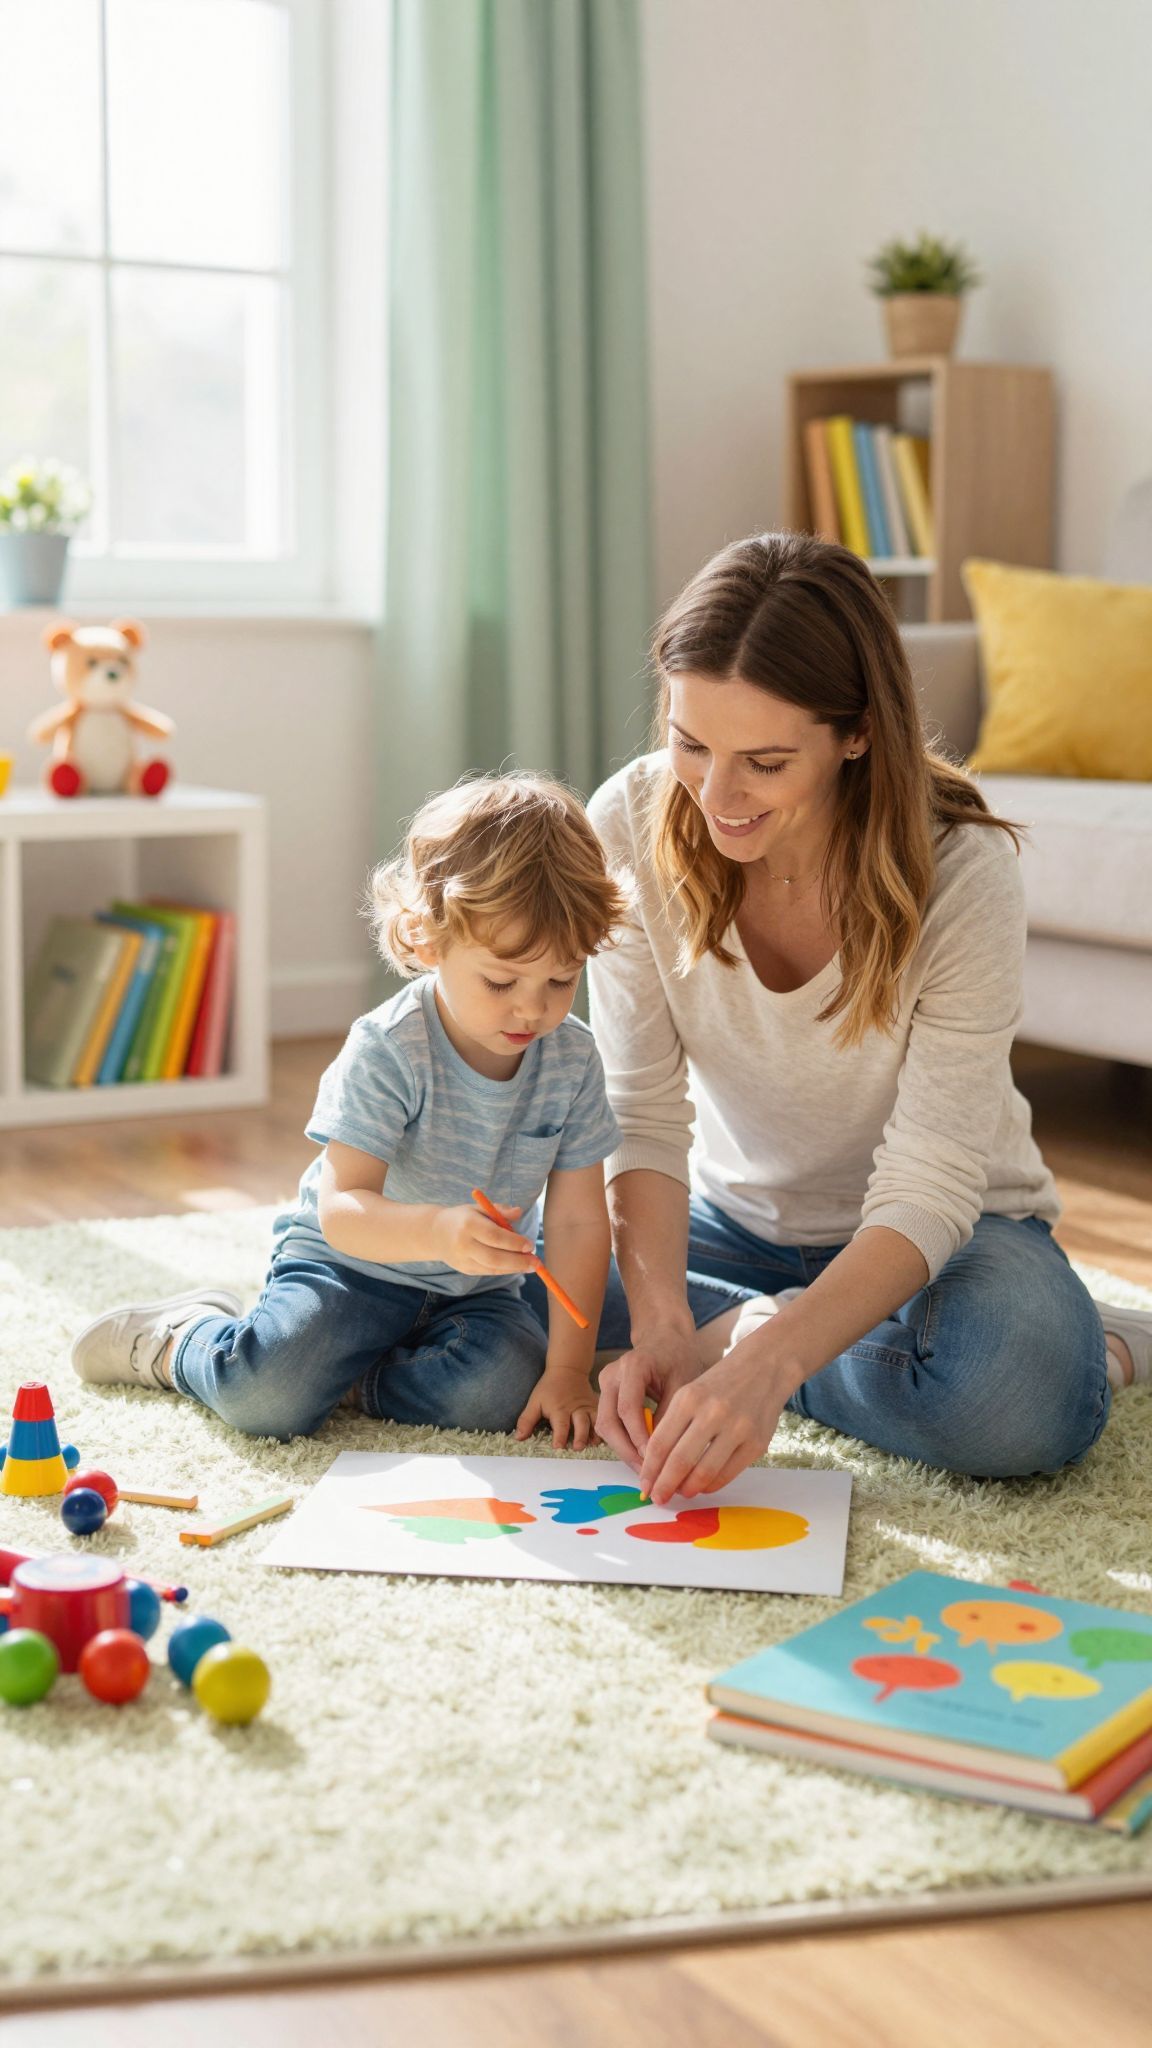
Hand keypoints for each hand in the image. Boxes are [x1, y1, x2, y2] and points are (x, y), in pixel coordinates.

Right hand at [431, 1202, 537, 1276]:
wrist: (435, 1233)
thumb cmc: (463, 1218)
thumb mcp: (479, 1208)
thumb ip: (499, 1209)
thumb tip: (519, 1212)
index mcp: (468, 1224)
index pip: (493, 1236)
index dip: (513, 1242)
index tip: (530, 1245)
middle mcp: (464, 1244)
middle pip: (494, 1257)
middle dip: (518, 1261)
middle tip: (536, 1262)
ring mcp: (463, 1260)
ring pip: (492, 1268)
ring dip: (514, 1268)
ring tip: (531, 1266)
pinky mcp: (466, 1270)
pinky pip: (489, 1272)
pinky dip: (506, 1270)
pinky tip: (518, 1267)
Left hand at [516, 1370, 597, 1449]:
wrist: (568, 1369)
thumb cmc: (549, 1388)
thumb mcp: (535, 1402)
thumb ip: (527, 1420)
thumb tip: (518, 1439)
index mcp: (559, 1409)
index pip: (560, 1424)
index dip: (559, 1436)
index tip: (558, 1447)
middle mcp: (576, 1409)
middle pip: (581, 1423)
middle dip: (580, 1436)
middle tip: (578, 1448)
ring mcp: (588, 1407)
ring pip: (595, 1421)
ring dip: (595, 1433)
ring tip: (594, 1444)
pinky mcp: (596, 1406)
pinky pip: (603, 1416)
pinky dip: (604, 1426)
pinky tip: (604, 1437)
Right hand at [594, 1319, 702, 1470]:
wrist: (665, 1338)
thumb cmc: (679, 1358)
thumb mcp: (684, 1385)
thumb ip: (671, 1417)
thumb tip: (663, 1456)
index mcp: (633, 1366)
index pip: (628, 1409)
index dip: (638, 1439)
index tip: (653, 1462)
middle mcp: (612, 1374)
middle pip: (609, 1421)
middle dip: (627, 1451)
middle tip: (646, 1474)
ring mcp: (605, 1382)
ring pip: (605, 1425)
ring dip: (622, 1449)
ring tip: (644, 1469)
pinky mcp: (605, 1392)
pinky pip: (609, 1422)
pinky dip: (623, 1440)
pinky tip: (640, 1455)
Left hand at [637, 1336, 792, 1504]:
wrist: (764, 1367)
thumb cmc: (719, 1384)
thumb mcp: (690, 1393)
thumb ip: (672, 1426)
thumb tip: (656, 1467)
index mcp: (689, 1398)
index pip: (660, 1443)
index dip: (649, 1470)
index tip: (644, 1485)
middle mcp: (712, 1413)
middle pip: (679, 1461)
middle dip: (664, 1485)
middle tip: (657, 1498)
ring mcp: (737, 1428)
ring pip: (704, 1472)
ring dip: (688, 1489)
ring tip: (681, 1493)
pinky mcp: (756, 1443)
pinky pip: (727, 1474)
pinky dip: (711, 1485)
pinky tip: (702, 1485)